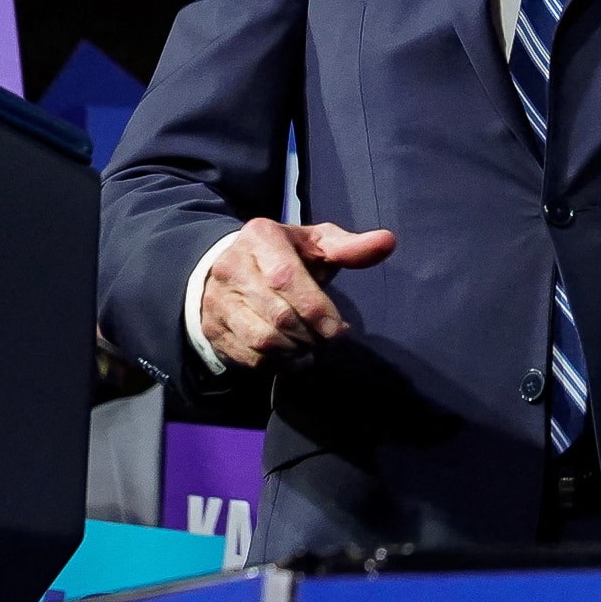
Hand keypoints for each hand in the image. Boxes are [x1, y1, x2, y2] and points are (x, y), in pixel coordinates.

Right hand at [201, 218, 397, 370]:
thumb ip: (349, 247)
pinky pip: (249, 358)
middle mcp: (231, 267)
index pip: (286, 278)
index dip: (316, 309)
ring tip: (311, 344)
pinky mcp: (212, 329)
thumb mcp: (315, 243)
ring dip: (295, 350)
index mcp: (260, 237)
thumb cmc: (286, 256)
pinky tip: (293, 356)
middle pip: (277, 314)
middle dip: (310, 333)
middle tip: (327, 337)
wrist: (231, 269)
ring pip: (261, 340)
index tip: (340, 330)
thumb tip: (388, 242)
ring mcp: (217, 301)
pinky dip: (278, 364)